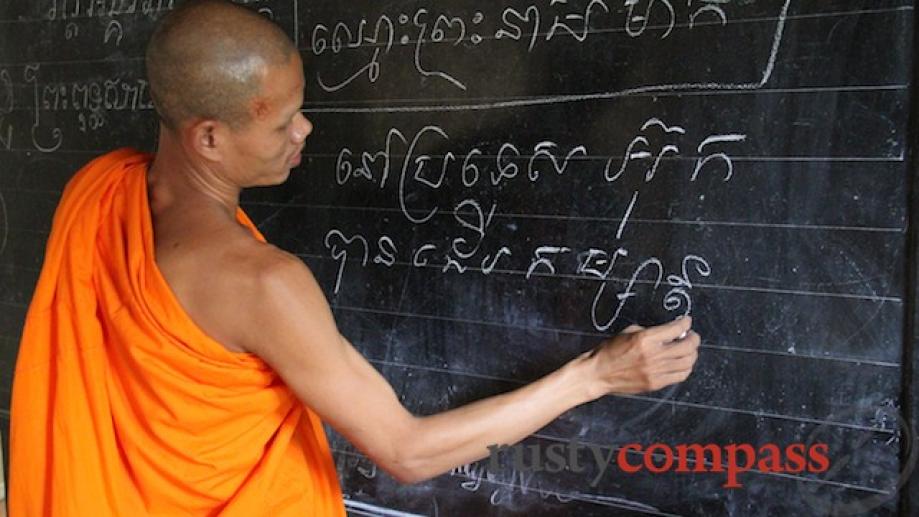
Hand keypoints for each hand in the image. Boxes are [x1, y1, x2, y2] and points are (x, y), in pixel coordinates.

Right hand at [582, 316, 699, 398]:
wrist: (599, 373)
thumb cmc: (609, 351)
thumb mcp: (629, 332)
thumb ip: (650, 332)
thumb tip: (669, 332)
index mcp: (645, 339)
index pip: (676, 329)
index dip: (685, 323)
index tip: (686, 321)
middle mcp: (653, 355)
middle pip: (687, 346)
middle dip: (693, 338)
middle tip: (691, 335)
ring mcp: (656, 372)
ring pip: (688, 362)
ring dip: (692, 353)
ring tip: (688, 349)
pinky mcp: (656, 384)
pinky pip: (681, 376)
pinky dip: (686, 368)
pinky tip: (682, 363)